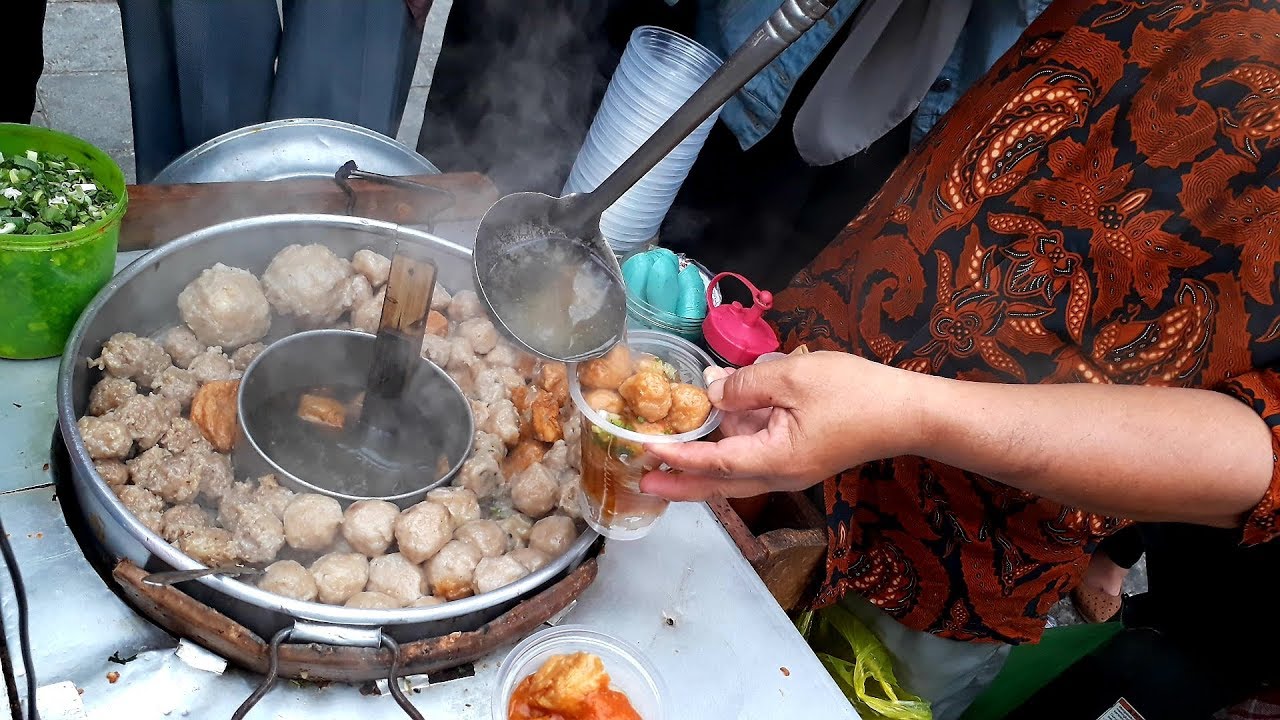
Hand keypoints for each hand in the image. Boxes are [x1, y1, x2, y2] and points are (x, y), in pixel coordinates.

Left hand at [640, 351, 923, 500]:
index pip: (713, 463)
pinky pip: (754, 455)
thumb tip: (711, 391)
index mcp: (774, 459)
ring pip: (735, 471)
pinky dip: (729, 446)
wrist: (909, 412)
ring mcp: (791, 466)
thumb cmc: (856, 393)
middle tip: (641, 482)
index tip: (644, 451)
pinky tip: (714, 425)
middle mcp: (779, 473)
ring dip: (700, 465)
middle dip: (678, 484)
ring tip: (664, 456)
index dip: (676, 456)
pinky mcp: (800, 455)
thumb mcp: (793, 376)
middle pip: (718, 484)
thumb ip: (746, 384)